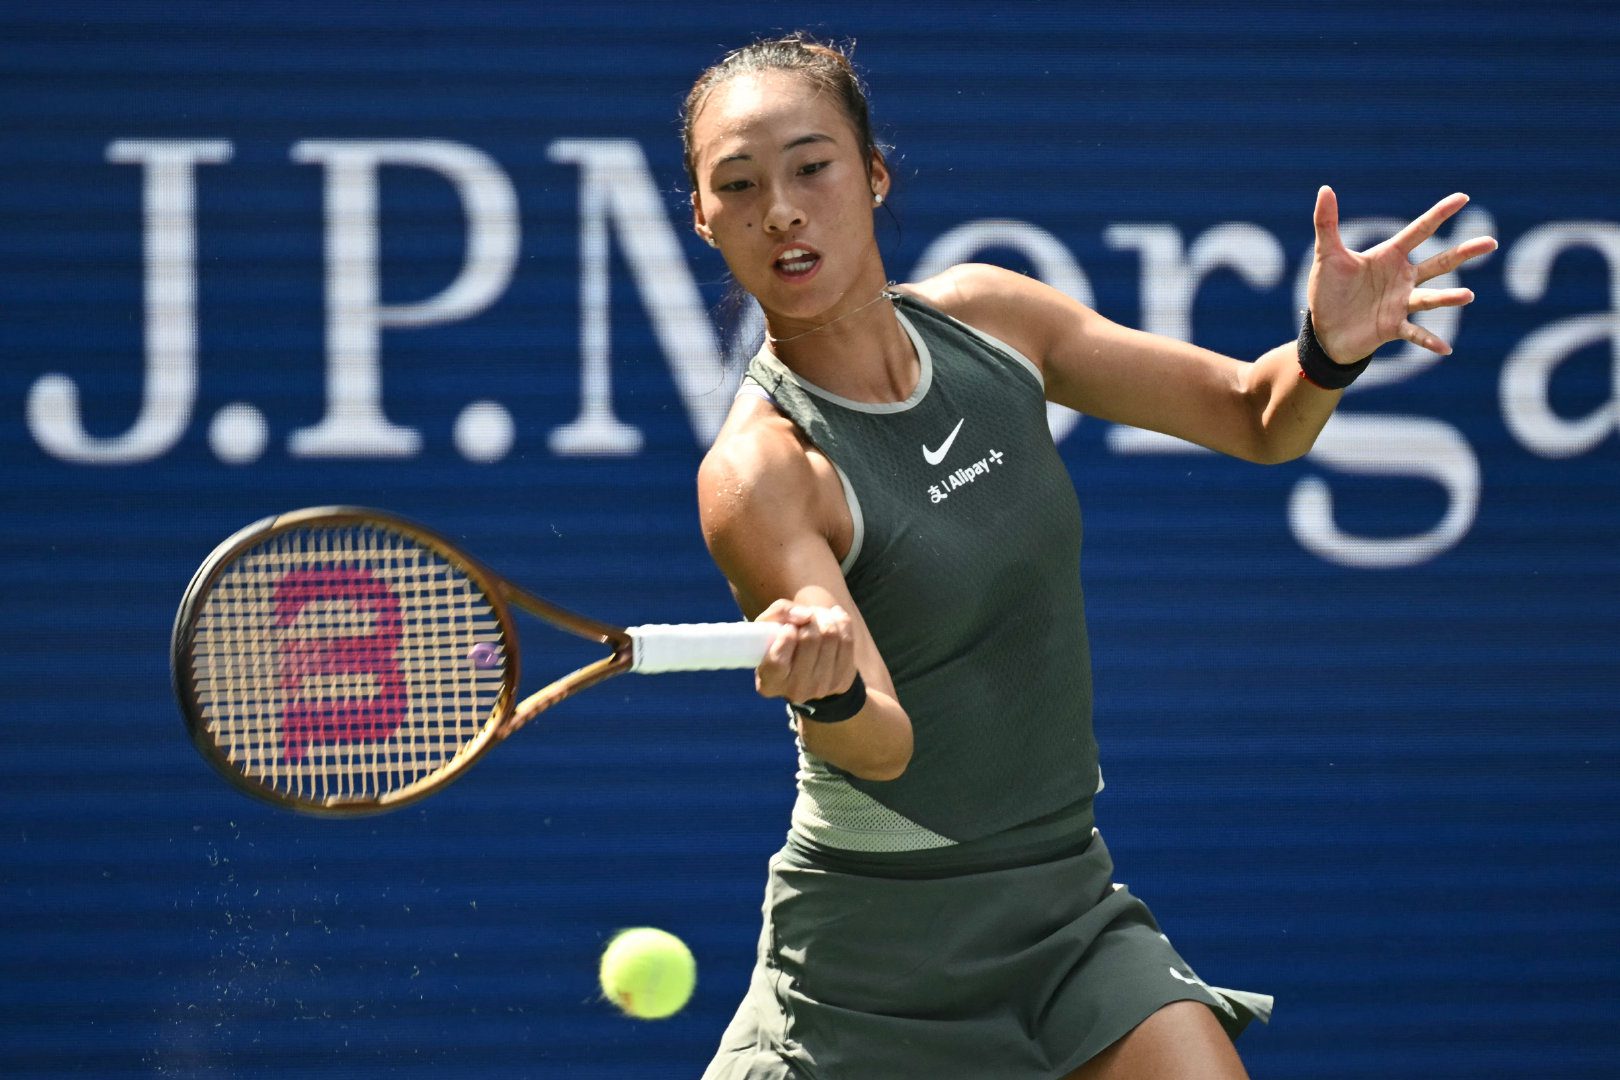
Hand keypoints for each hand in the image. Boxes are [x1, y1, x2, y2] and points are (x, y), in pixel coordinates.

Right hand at [752, 596, 856, 702]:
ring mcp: (821, 688)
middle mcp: (796, 689)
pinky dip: (841, 622)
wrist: (806, 666)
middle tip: (807, 615)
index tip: (788, 627)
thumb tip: (806, 615)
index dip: (786, 635)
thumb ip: (779, 613)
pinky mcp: (842, 681)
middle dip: (809, 618)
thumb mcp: (767, 626)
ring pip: (830, 636)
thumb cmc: (780, 642)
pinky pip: (848, 641)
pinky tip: (834, 617)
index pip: (778, 659)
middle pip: (810, 640)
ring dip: (825, 617)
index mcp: (770, 682)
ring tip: (819, 615)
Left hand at [1306, 187, 1497, 363]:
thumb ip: (1326, 222)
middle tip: (1491, 242)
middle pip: (1440, 262)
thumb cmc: (1329, 291)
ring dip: (1448, 298)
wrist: (1323, 330)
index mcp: (1390, 256)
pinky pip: (1415, 333)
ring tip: (1468, 296)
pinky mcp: (1393, 327)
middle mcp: (1403, 278)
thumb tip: (1325, 189)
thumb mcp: (1327, 255)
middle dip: (1464, 252)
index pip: (1420, 230)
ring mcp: (1402, 303)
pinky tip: (1446, 349)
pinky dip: (1429, 341)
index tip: (1463, 198)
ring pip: (1431, 297)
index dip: (1439, 214)